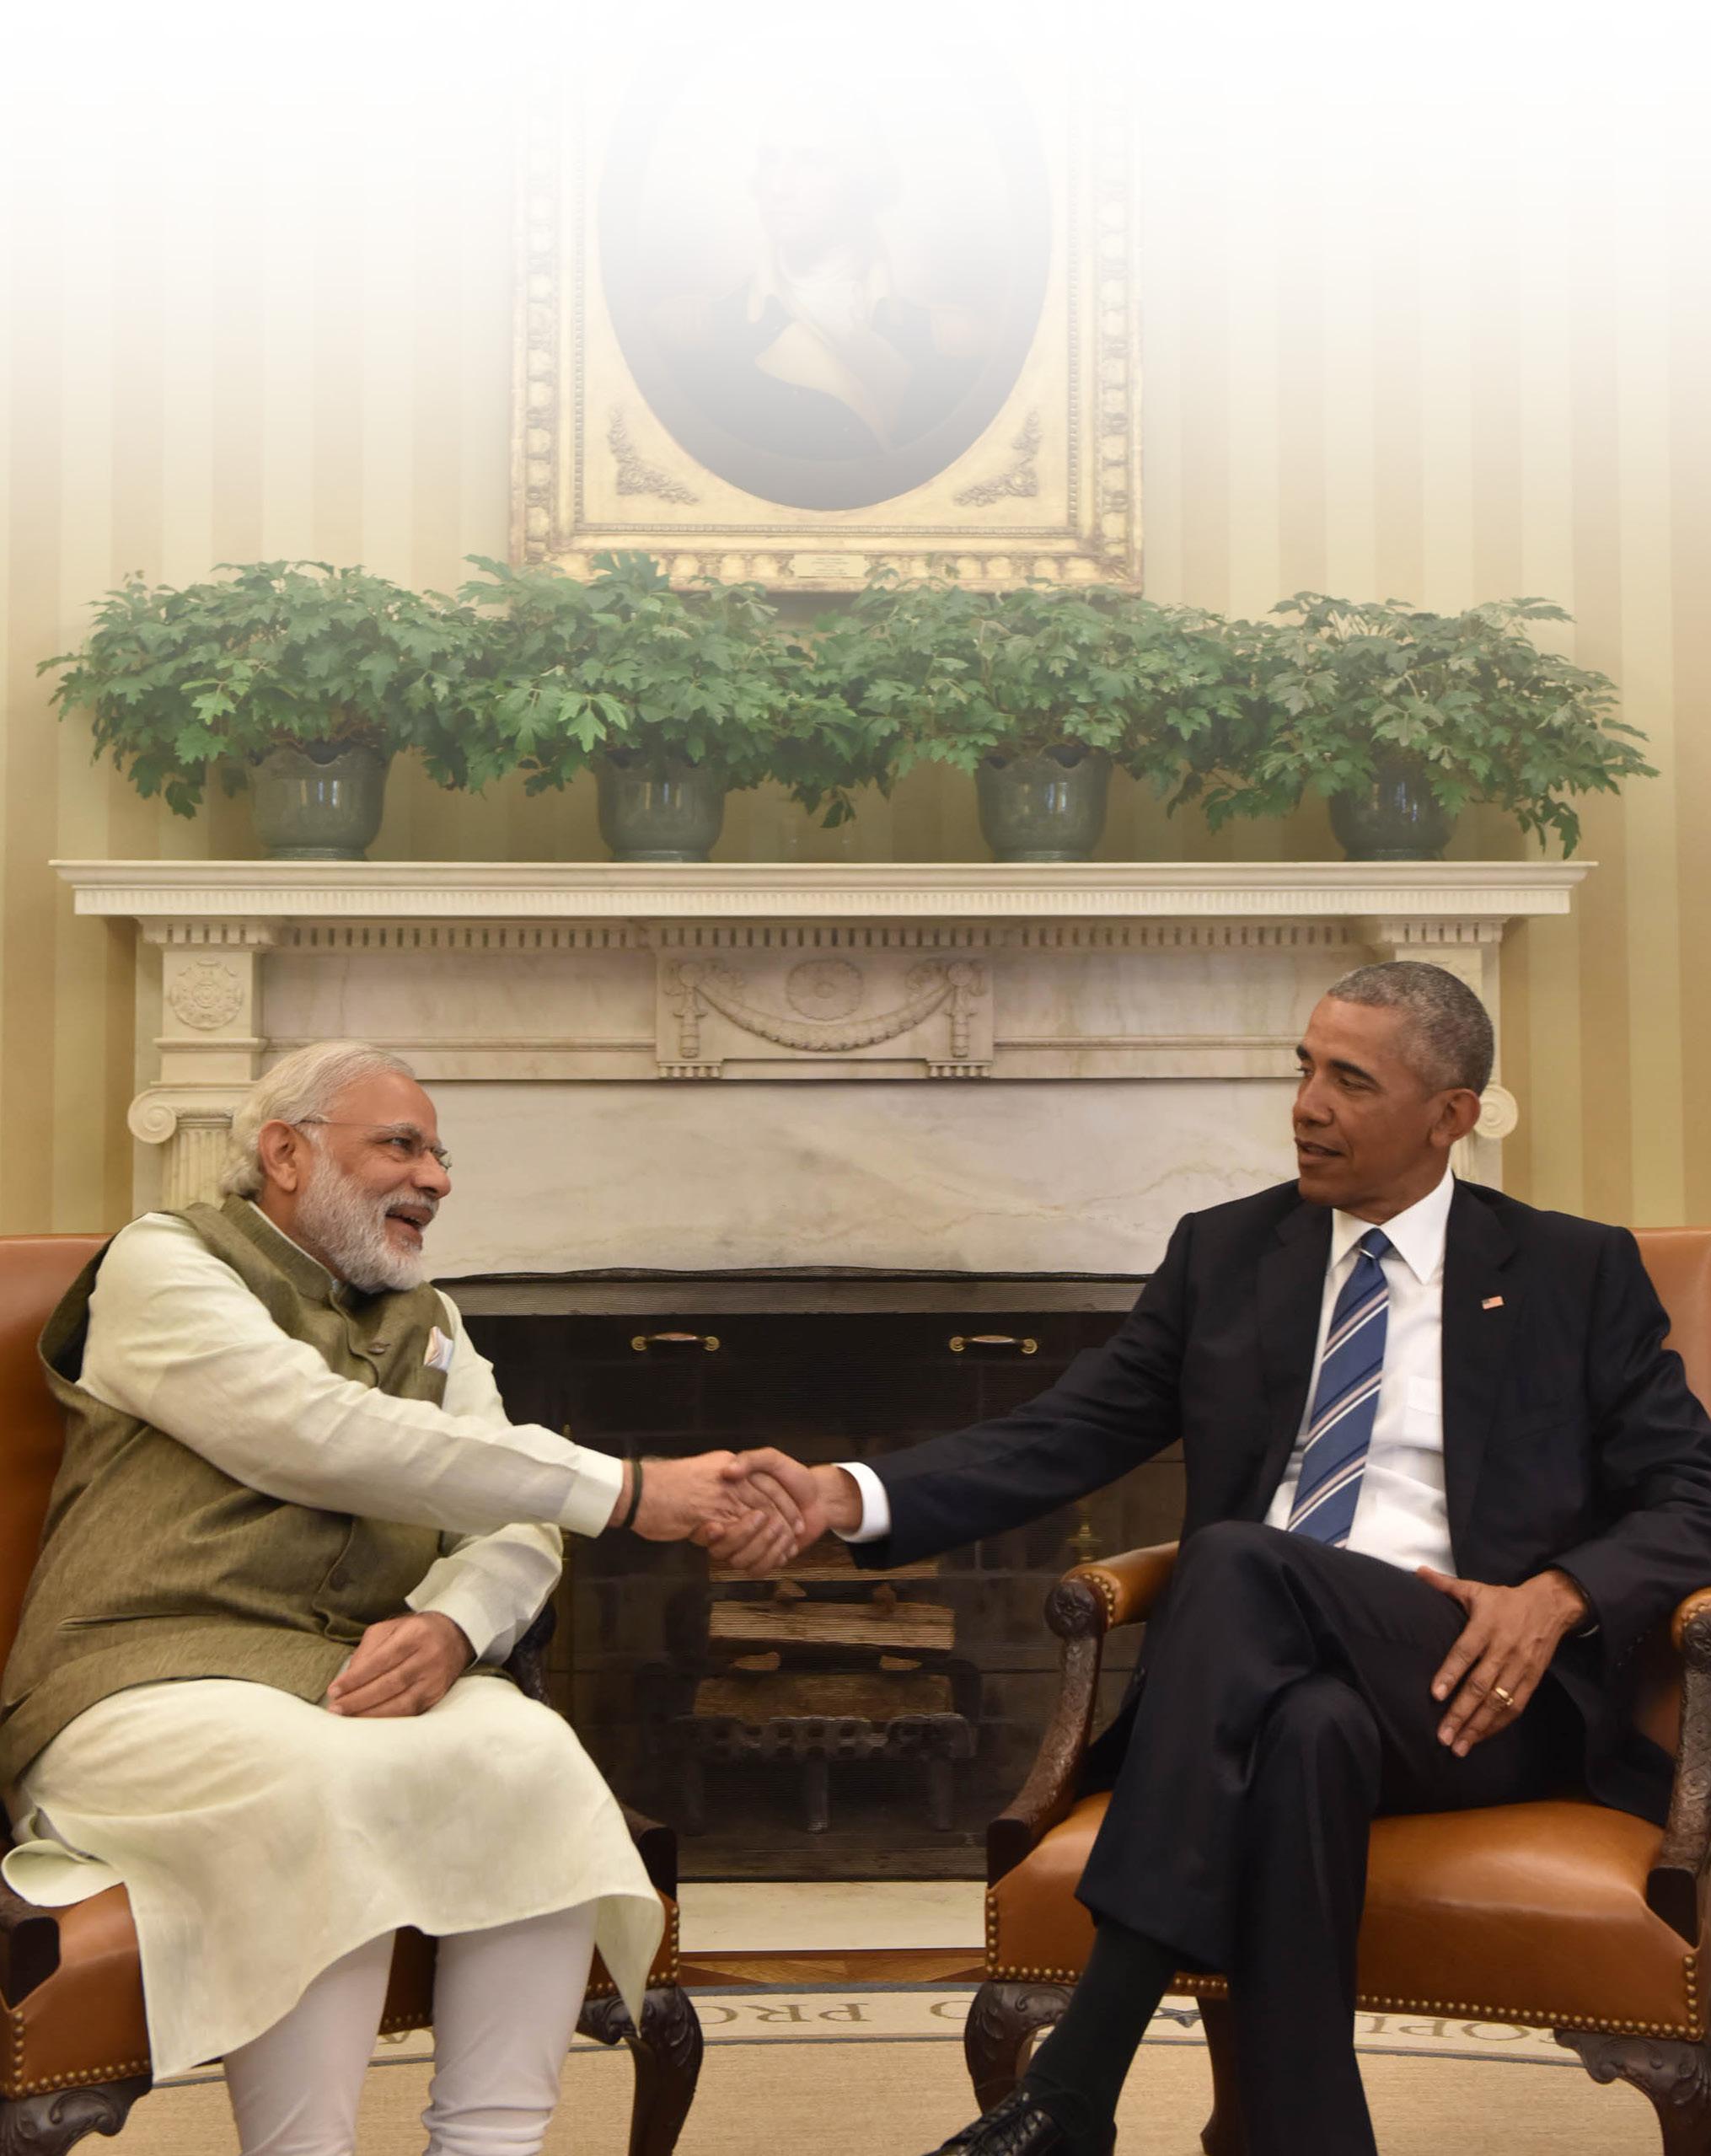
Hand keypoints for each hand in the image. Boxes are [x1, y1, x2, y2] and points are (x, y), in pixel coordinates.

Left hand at [325, 1611, 473, 1717]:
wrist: (454, 1636)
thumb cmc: (414, 1632)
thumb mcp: (390, 1629)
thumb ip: (367, 1650)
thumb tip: (348, 1680)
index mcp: (415, 1634)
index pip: (381, 1660)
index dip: (356, 1678)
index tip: (334, 1690)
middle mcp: (429, 1656)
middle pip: (390, 1683)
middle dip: (359, 1699)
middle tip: (336, 1709)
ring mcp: (435, 1679)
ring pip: (402, 1703)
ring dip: (371, 1714)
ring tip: (348, 1718)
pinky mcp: (437, 1695)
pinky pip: (411, 1712)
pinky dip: (388, 1719)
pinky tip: (370, 1721)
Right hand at [619, 1450, 806, 1570]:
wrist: (635, 1491)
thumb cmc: (662, 1486)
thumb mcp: (699, 1474)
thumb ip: (719, 1483)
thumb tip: (733, 1490)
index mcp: (727, 1464)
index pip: (766, 1481)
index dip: (783, 1500)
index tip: (794, 1516)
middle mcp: (728, 1478)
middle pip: (769, 1497)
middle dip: (786, 1517)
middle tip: (797, 1533)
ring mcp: (719, 1496)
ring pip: (758, 1515)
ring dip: (771, 1534)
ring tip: (783, 1545)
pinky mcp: (709, 1516)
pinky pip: (739, 1533)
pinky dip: (754, 1545)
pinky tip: (761, 1553)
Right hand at [698, 1450, 832, 1571]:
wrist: (819, 1497)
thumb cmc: (794, 1477)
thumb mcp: (772, 1459)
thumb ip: (750, 1459)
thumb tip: (728, 1470)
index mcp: (730, 1502)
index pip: (715, 1524)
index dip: (722, 1526)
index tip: (727, 1524)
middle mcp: (735, 1525)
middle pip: (723, 1548)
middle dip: (748, 1535)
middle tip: (770, 1520)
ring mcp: (749, 1544)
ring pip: (740, 1561)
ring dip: (765, 1546)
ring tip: (785, 1529)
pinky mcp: (763, 1557)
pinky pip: (757, 1569)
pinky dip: (774, 1557)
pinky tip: (788, 1543)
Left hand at [1419, 1564, 1589, 1754]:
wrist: (1550, 1606)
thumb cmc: (1505, 1600)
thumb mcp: (1476, 1588)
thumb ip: (1445, 1585)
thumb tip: (1417, 1571)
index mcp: (1486, 1626)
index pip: (1465, 1652)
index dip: (1450, 1673)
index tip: (1435, 1694)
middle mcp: (1503, 1649)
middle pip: (1480, 1685)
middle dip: (1461, 1713)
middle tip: (1443, 1736)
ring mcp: (1520, 1667)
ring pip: (1498, 1702)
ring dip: (1478, 1726)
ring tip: (1459, 1746)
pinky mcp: (1533, 1679)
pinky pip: (1515, 1706)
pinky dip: (1498, 1724)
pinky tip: (1481, 1737)